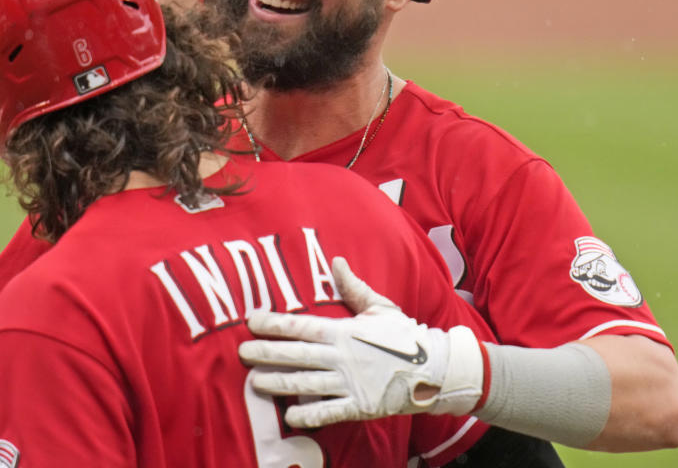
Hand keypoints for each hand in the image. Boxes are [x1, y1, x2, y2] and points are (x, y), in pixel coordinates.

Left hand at [238, 257, 483, 427]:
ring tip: (255, 382)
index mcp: (344, 331)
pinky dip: (308, 416)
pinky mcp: (359, 406)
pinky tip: (289, 417)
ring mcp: (349, 383)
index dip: (274, 323)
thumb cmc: (406, 335)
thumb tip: (336, 261)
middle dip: (266, 353)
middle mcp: (342, 357)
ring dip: (278, 383)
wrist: (435, 368)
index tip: (252, 319)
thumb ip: (354, 287)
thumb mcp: (380, 306)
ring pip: (306, 385)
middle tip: (241, 352)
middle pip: (296, 355)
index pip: (301, 326)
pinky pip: (329, 412)